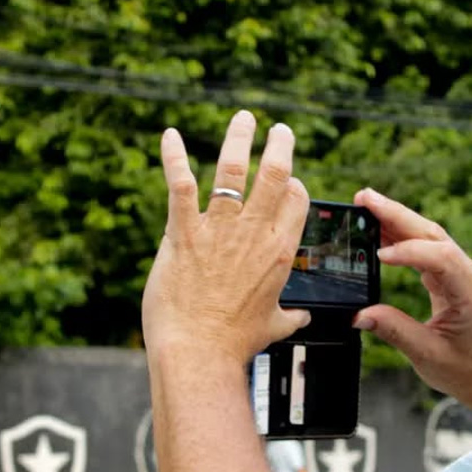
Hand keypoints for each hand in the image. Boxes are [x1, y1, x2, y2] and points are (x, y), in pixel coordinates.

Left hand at [142, 110, 310, 364]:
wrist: (198, 353)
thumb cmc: (235, 344)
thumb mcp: (273, 327)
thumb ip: (289, 317)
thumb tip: (302, 319)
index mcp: (279, 252)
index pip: (297, 201)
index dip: (294, 185)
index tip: (288, 178)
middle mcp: (253, 233)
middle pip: (275, 174)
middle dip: (279, 145)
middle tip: (280, 130)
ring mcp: (218, 230)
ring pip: (232, 169)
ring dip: (238, 138)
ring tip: (244, 119)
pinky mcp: (183, 233)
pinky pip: (179, 185)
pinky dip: (173, 157)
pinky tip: (169, 135)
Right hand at [351, 188, 471, 413]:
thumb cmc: (464, 369)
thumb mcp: (427, 356)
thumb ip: (394, 331)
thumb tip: (359, 315)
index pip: (442, 259)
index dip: (410, 252)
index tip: (380, 256)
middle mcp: (471, 276)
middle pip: (433, 235)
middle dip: (397, 215)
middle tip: (364, 198)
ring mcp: (462, 272)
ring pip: (429, 235)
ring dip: (397, 218)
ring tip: (365, 203)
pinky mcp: (451, 274)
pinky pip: (426, 247)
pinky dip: (402, 236)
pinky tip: (378, 228)